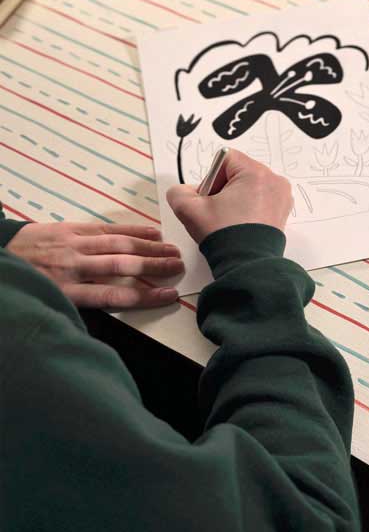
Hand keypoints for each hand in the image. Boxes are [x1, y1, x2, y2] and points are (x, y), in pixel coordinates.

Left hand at [6, 222, 182, 308]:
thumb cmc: (25, 285)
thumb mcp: (47, 303)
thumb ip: (79, 303)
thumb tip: (116, 303)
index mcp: (65, 291)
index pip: (114, 295)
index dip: (145, 296)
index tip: (169, 296)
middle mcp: (73, 266)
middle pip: (122, 266)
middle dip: (155, 267)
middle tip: (179, 268)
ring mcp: (74, 244)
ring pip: (119, 245)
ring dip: (150, 247)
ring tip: (173, 251)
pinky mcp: (72, 228)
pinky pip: (107, 228)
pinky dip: (132, 229)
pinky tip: (152, 231)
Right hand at [167, 150, 292, 243]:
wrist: (246, 264)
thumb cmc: (224, 235)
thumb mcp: (189, 210)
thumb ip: (178, 192)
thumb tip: (184, 191)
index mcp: (256, 173)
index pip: (226, 159)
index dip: (212, 178)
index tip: (210, 198)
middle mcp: (274, 180)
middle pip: (239, 172)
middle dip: (224, 189)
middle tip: (218, 211)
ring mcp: (282, 196)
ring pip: (250, 186)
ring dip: (236, 199)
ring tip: (230, 220)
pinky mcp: (283, 210)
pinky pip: (262, 199)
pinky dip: (250, 208)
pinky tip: (242, 224)